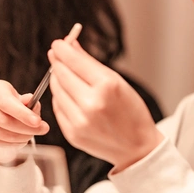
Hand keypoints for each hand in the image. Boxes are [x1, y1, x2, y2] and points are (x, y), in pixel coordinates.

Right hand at [0, 80, 49, 147]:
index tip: (38, 121)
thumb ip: (29, 102)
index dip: (22, 113)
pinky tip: (19, 139)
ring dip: (22, 137)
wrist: (0, 118)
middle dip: (26, 128)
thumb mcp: (23, 100)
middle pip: (3, 120)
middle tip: (42, 129)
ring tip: (31, 133)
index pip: (5, 102)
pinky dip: (13, 145)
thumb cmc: (13, 106)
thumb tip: (32, 102)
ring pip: (2, 135)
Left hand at [48, 39, 162, 172]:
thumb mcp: (118, 82)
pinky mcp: (72, 134)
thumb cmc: (132, 113)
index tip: (58, 44)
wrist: (137, 148)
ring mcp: (79, 121)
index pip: (74, 61)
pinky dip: (61, 98)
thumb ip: (90, 63)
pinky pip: (58, 108)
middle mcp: (91, 104)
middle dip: (58, 62)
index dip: (63, 49)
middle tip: (57, 54)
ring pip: (56, 91)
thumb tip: (71, 45)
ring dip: (57, 80)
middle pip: (61, 74)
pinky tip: (69, 95)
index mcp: (106, 86)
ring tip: (64, 75)